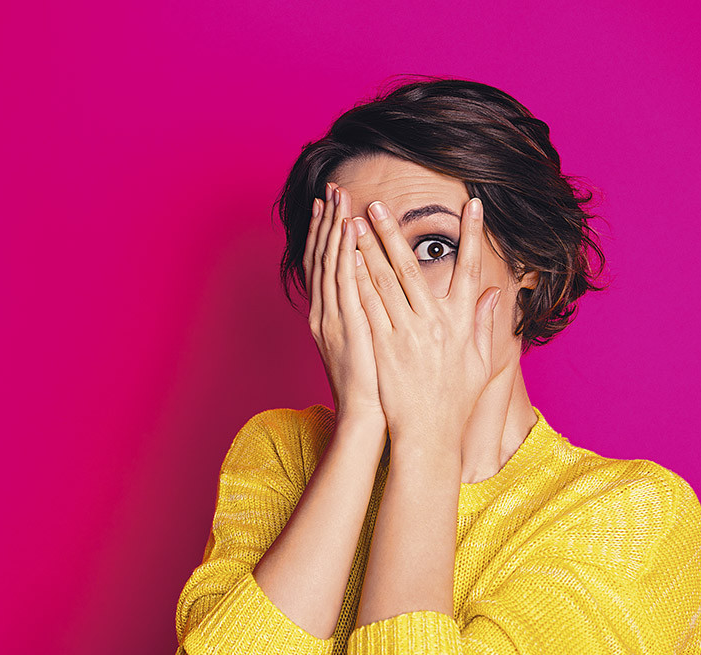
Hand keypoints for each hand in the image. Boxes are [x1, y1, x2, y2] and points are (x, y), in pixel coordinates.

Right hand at [304, 183, 386, 427]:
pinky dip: (344, 254)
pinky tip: (348, 230)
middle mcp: (326, 313)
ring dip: (333, 228)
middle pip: (322, 257)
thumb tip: (378, 297)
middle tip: (330, 190)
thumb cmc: (374, 388)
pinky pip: (345, 282)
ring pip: (331, 263)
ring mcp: (334, 318)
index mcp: (330, 316)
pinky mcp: (348, 325)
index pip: (325, 266)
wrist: (367, 418)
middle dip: (326, 221)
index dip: (326, 235)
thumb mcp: (368, 346)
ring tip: (338, 198)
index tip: (331, 207)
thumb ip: (371, 317)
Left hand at [351, 197, 501, 445]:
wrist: (428, 434)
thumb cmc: (454, 401)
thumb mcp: (479, 363)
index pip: (470, 269)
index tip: (472, 205)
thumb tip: (496, 293)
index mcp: (460, 323)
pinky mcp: (383, 347)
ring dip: (369, 249)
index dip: (471, 236)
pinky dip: (357, 281)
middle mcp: (434, 323)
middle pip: (413, 268)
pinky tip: (346, 262)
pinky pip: (367, 307)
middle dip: (394, 232)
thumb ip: (484, 324)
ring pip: (385, 282)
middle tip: (378, 205)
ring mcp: (407, 334)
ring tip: (354, 223)